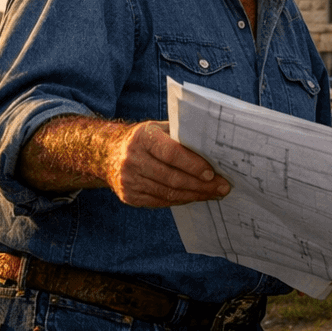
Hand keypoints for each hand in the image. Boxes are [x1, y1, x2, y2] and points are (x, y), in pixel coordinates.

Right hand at [104, 121, 230, 207]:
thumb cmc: (147, 139)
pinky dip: (180, 200)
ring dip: (194, 195)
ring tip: (214, 194)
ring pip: (167, 192)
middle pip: (171, 177)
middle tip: (222, 187)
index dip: (193, 164)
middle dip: (200, 185)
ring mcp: (129, 180)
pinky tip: (195, 197)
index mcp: (143, 138)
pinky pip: (160, 201)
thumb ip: (182, 135)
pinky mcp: (129, 196)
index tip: (212, 173)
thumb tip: (215, 144)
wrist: (109, 154)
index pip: (171, 153)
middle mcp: (133, 159)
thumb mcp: (160, 129)